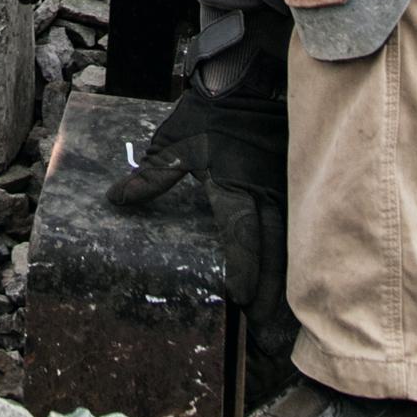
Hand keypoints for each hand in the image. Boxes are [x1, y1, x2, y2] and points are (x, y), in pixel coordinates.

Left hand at [109, 49, 293, 359]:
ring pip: (292, 248)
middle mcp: (266, 193)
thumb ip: (150, 177)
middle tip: (268, 340)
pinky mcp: (297, 189)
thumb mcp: (175, 142)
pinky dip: (299, 264)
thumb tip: (115, 201)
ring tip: (284, 331)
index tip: (242, 297)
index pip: (242, 232)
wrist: (252, 76)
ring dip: (288, 290)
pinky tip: (299, 293)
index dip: (243, 266)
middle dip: (272, 297)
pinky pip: (301, 233)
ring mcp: (287, 192)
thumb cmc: (210, 111)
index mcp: (236, 184)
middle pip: (274, 253)